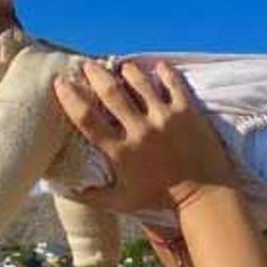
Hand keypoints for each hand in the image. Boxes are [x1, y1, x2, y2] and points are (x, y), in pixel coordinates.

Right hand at [53, 60, 236, 213]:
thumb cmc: (160, 200)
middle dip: (95, 73)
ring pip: (139, 82)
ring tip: (120, 65)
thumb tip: (62, 189)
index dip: (69, 97)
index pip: (86, 118)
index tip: (60, 82)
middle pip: (110, 92)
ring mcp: (165, 119)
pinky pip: (172, 82)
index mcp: (120, 152)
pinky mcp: (187, 112)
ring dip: (126, 69)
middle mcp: (140, 132)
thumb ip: (91, 195)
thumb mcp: (121, 202)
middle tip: (86, 64)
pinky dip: (162, 71)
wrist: (205, 197)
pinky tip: (155, 66)